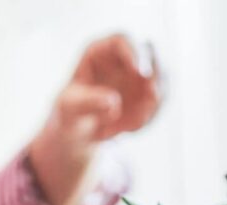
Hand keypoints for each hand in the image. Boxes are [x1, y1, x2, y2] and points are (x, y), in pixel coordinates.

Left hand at [30, 34, 161, 204]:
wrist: (73, 140)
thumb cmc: (65, 119)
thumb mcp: (67, 111)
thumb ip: (86, 103)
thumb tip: (111, 101)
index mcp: (99, 54)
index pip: (123, 41)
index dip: (134, 51)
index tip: (139, 70)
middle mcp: (122, 62)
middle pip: (150, 54)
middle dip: (155, 74)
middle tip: (150, 94)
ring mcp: (137, 81)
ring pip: (161, 79)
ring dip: (155, 100)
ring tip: (131, 123)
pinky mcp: (147, 100)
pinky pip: (160, 103)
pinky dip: (151, 116)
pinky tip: (129, 128)